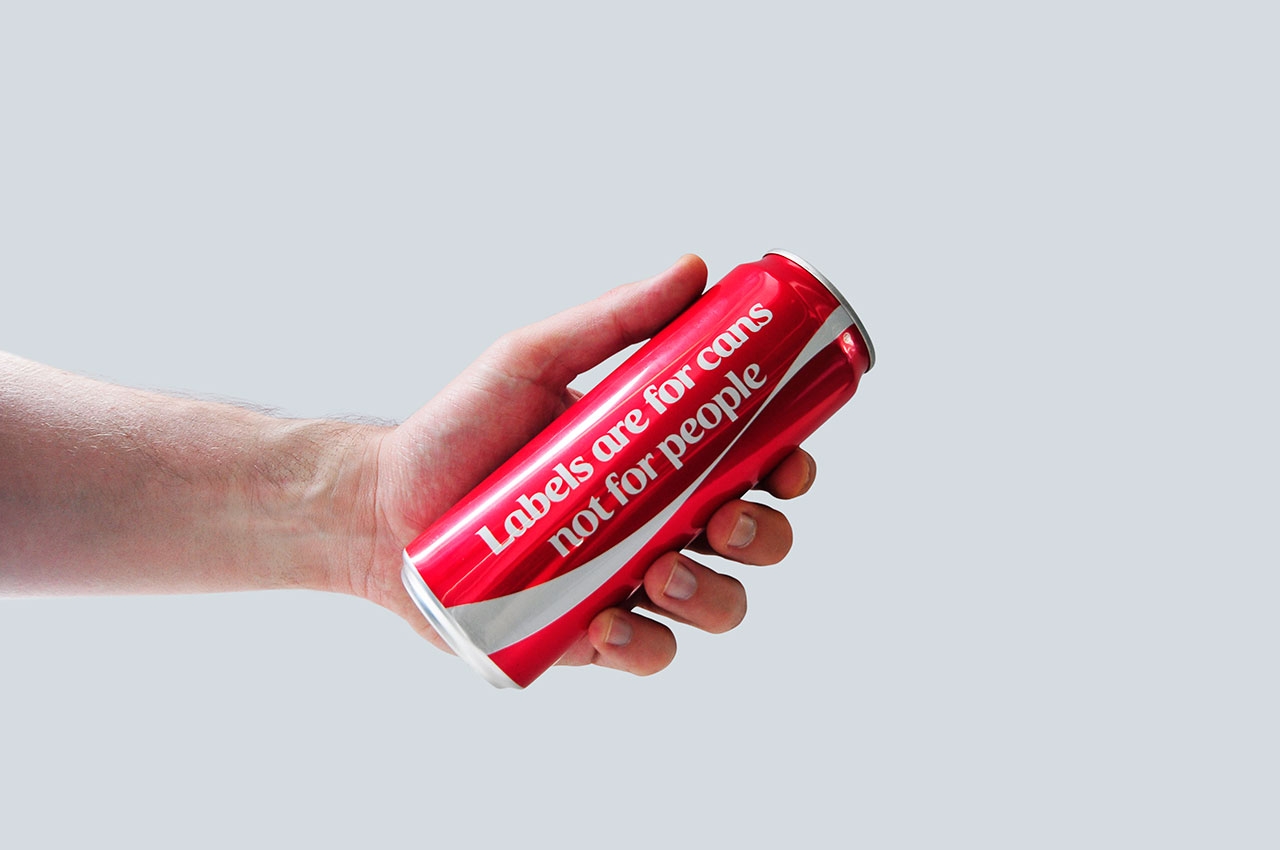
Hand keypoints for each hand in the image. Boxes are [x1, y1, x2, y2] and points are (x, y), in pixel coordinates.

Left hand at [343, 255, 817, 675]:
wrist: (382, 505)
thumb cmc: (460, 430)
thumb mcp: (534, 360)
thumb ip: (611, 319)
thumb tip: (695, 268)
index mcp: (664, 461)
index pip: (755, 469)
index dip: (790, 472)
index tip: (788, 461)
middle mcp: (657, 523)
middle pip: (755, 542)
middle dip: (762, 537)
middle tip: (722, 518)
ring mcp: (628, 583)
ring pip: (716, 605)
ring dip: (712, 595)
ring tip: (659, 572)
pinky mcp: (588, 636)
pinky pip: (647, 654)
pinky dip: (643, 646)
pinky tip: (607, 622)